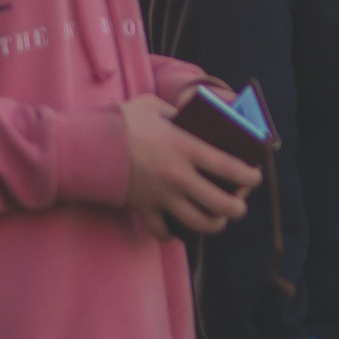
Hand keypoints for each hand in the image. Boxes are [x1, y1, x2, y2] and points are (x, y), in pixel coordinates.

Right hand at [119, 95, 256, 236]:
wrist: (83, 147)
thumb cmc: (120, 122)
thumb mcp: (153, 106)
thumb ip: (177, 111)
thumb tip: (191, 111)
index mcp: (185, 148)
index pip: (230, 168)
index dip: (249, 176)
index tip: (255, 177)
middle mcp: (178, 176)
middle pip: (221, 204)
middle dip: (236, 208)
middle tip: (238, 204)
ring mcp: (161, 196)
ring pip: (198, 223)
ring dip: (212, 224)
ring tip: (217, 219)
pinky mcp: (143, 209)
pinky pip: (163, 231)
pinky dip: (172, 232)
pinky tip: (177, 226)